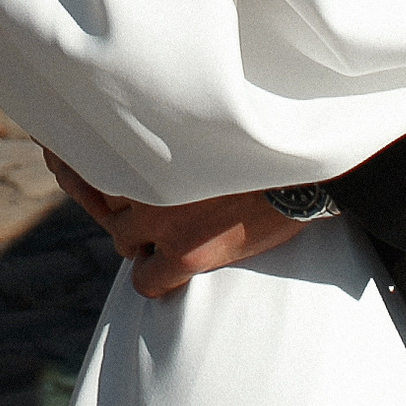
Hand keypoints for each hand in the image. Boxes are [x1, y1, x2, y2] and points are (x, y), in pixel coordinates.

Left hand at [44, 148, 305, 299]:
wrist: (305, 168)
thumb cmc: (263, 140)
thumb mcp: (208, 124)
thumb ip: (175, 133)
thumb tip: (157, 134)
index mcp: (150, 137)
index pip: (100, 162)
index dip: (114, 176)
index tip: (131, 179)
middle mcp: (145, 176)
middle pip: (109, 202)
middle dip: (132, 207)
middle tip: (163, 208)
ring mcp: (160, 217)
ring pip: (124, 240)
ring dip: (144, 240)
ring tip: (175, 235)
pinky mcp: (184, 253)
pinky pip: (144, 282)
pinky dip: (156, 279)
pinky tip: (176, 273)